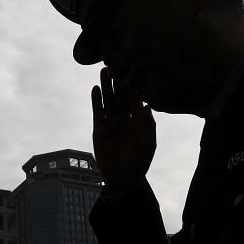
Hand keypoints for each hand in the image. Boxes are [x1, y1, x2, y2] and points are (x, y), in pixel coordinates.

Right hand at [91, 67, 155, 190]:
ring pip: (108, 101)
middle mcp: (125, 118)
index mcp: (139, 120)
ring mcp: (112, 123)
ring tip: (104, 72)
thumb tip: (148, 106)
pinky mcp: (100, 130)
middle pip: (121, 96)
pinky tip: (95, 89)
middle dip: (118, 81)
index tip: (133, 70)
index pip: (136, 99)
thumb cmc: (139, 162)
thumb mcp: (147, 144)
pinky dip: (96, 101)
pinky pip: (98, 112)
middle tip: (116, 64)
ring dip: (106, 87)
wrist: (123, 178)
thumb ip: (148, 126)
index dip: (134, 86)